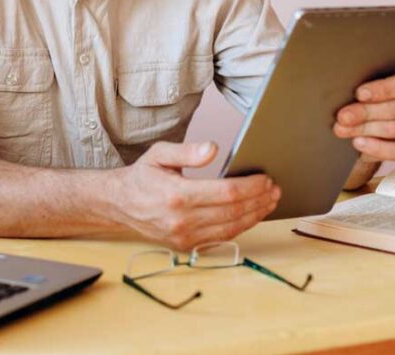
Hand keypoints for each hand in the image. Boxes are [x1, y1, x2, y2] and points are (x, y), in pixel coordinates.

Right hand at [109, 141, 280, 250]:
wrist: (120, 204)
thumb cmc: (142, 176)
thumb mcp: (159, 154)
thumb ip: (187, 152)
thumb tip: (213, 149)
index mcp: (176, 195)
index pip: (227, 192)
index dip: (251, 186)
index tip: (265, 178)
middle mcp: (181, 220)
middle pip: (234, 211)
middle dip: (259, 200)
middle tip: (274, 189)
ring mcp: (184, 236)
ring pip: (231, 228)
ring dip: (255, 215)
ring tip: (269, 202)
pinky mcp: (186, 245)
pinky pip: (221, 238)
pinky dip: (241, 227)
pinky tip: (251, 215)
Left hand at [333, 43, 394, 163]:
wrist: (350, 124)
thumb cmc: (355, 96)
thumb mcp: (358, 76)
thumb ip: (371, 61)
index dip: (383, 89)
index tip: (359, 93)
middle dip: (365, 112)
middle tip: (342, 115)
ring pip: (394, 128)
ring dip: (364, 128)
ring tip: (341, 128)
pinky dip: (375, 146)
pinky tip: (358, 142)